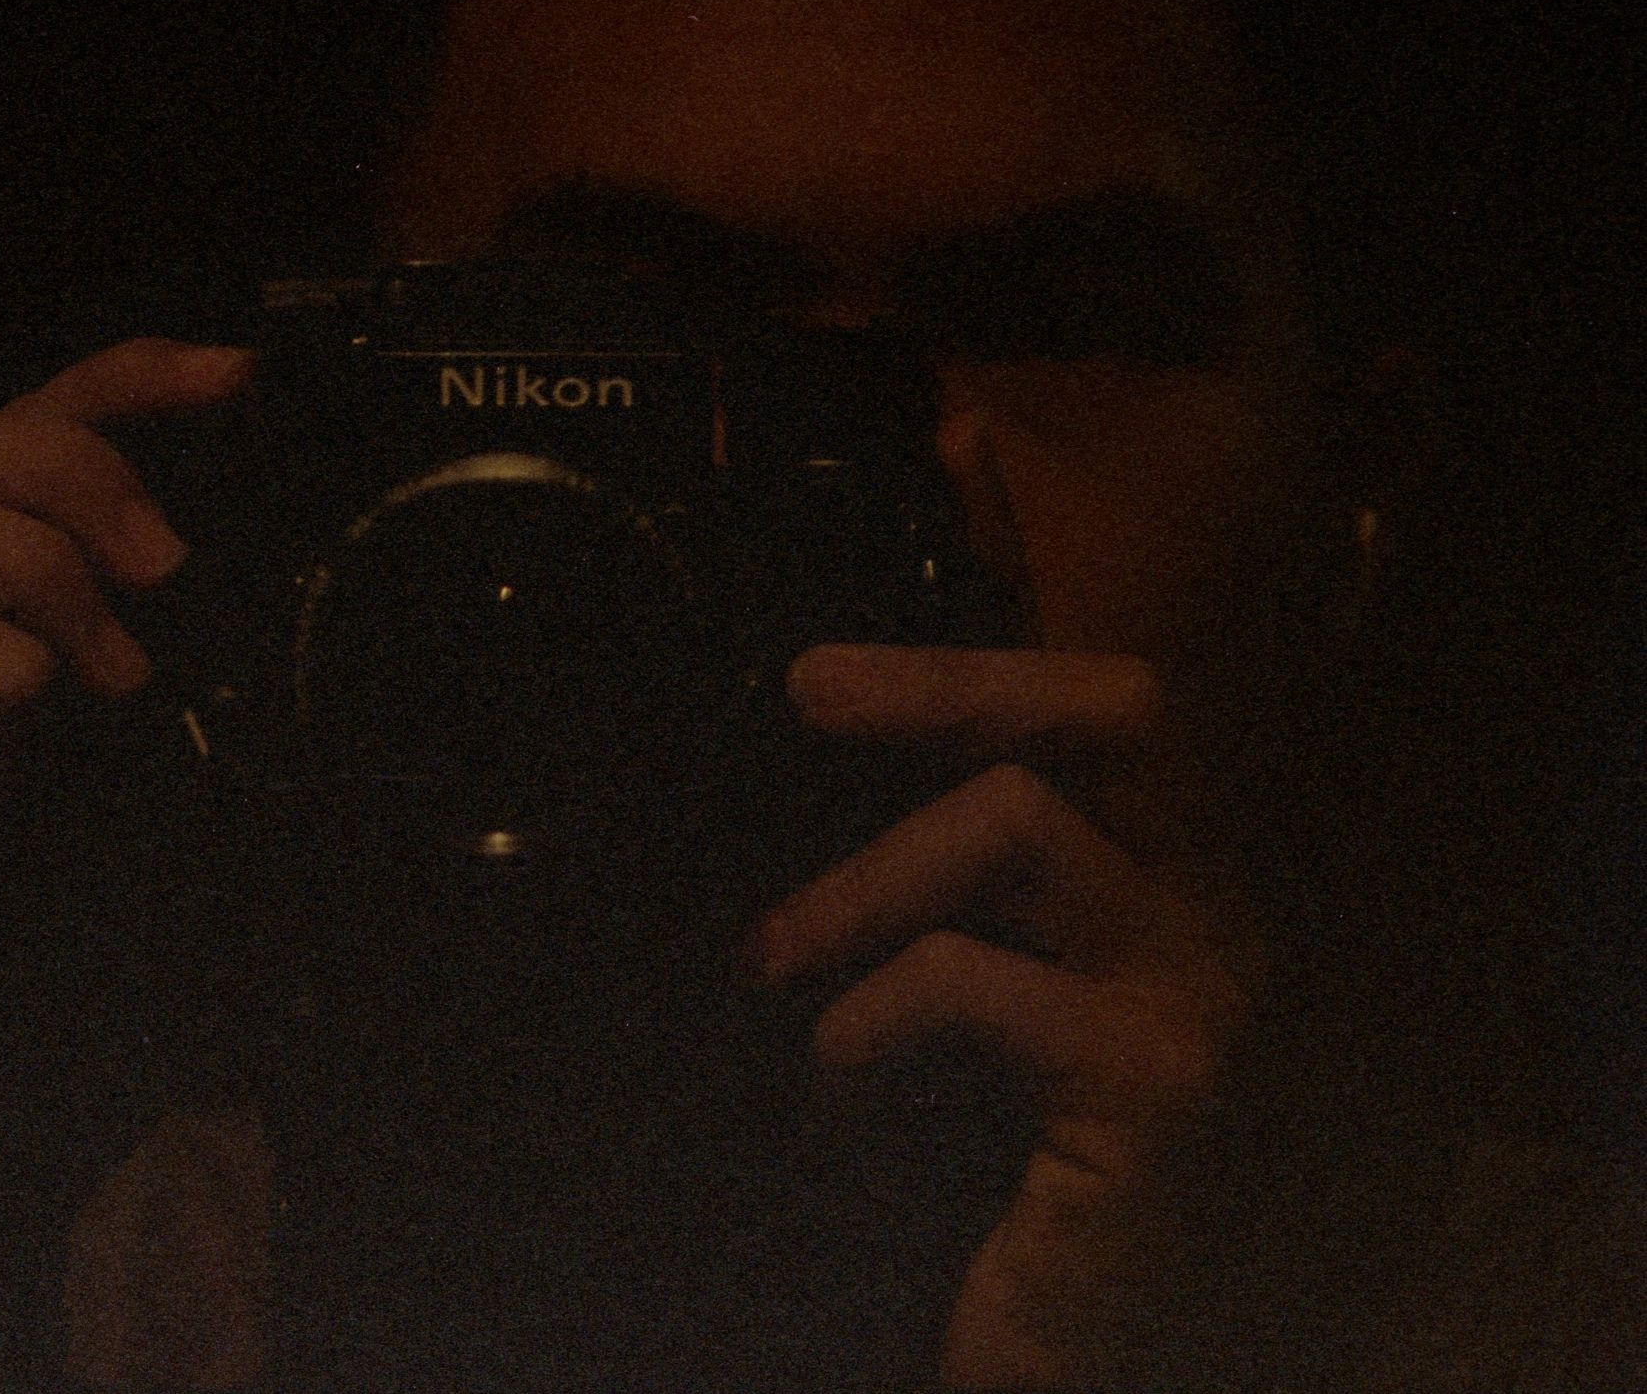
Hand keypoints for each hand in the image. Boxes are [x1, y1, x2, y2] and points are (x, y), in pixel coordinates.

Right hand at [0, 337, 251, 1353]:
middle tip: (163, 568)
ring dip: (27, 554)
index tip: (238, 379)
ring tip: (116, 659)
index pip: (20, 431)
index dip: (124, 375)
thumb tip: (367, 688)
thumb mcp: (183, 832)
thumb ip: (230, 742)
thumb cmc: (62, 997)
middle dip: (62, 459)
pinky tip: (57, 721)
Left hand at [751, 643, 1255, 1385]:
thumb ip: (968, 914)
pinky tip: (835, 1069)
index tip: (818, 680)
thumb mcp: (1019, 1027)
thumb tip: (808, 845)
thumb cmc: (1049, 1192)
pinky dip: (876, 1008)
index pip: (1123, 721)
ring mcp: (1204, 987)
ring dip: (865, 873)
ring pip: (1017, 817)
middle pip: (1125, 712)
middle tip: (811, 690)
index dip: (986, 671)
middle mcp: (1224, 914)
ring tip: (773, 955)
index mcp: (1187, 891)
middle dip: (956, 680)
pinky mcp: (1160, 1080)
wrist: (1115, 1350)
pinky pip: (977, 978)